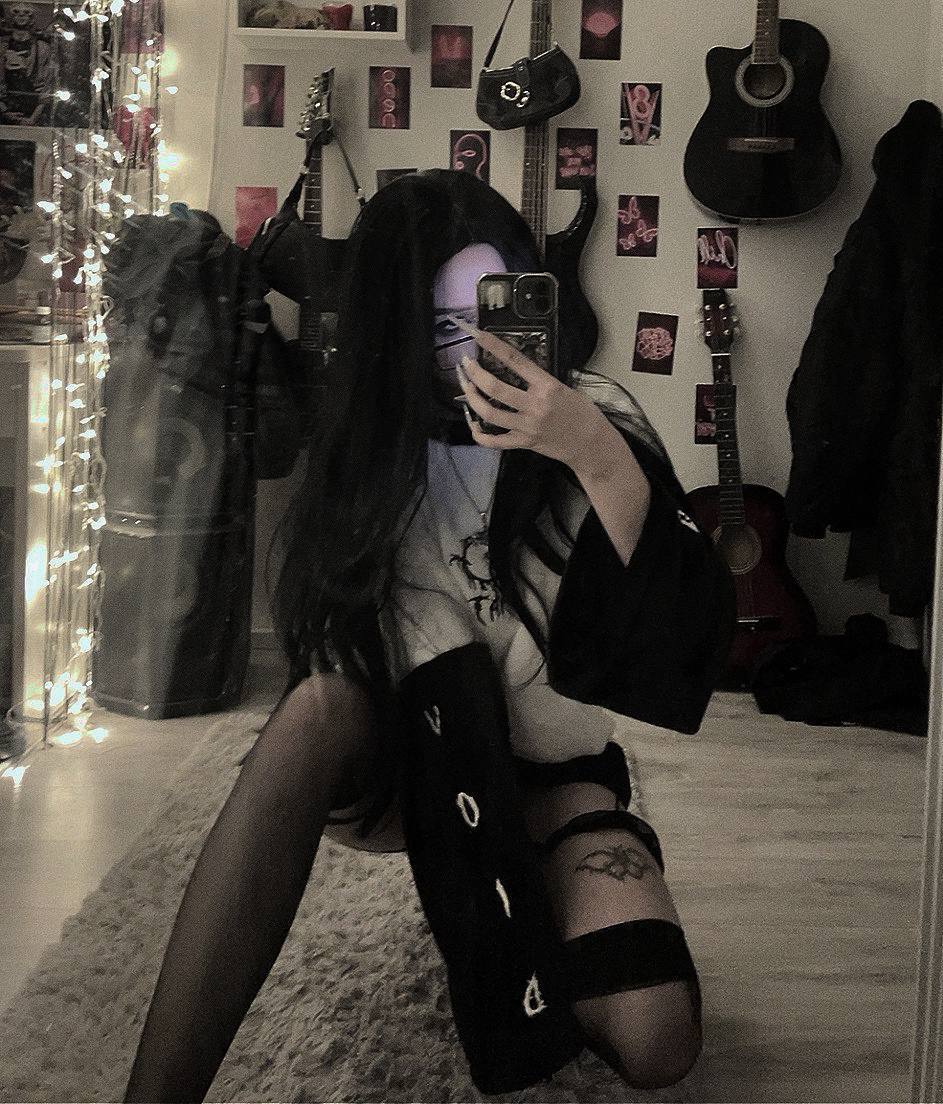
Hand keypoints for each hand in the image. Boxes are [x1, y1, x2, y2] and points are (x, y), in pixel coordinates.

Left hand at [448, 314, 610, 471]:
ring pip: (489, 412)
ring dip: (472, 398)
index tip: (477, 334)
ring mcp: (527, 426)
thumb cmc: (582, 413)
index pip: (515, 361)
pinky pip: (494, 441)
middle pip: (495, 387)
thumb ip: (539, 380)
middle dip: (474, 373)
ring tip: (466, 387)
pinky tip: (472, 425)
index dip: (493, 345)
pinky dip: (479, 434)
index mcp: (547, 386)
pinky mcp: (523, 443)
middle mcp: (535, 405)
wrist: (591, 444)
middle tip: (466, 364)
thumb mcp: (564, 388)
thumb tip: (515, 367)